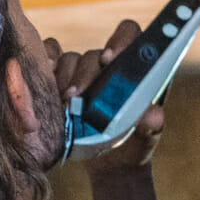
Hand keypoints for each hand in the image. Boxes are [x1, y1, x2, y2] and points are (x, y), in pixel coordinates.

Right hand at [44, 20, 165, 172]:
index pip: (130, 36)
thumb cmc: (133, 146)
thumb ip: (151, 126)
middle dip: (84, 75)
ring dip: (64, 80)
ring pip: (70, 59)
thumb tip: (153, 115)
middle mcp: (109, 66)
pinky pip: (51, 56)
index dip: (119, 41)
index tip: (108, 59)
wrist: (111, 163)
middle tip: (75, 97)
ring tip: (63, 106)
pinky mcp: (62, 78)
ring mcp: (84, 71)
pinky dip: (46, 62)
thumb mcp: (145, 139)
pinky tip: (46, 80)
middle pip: (94, 54)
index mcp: (135, 71)